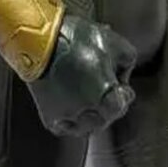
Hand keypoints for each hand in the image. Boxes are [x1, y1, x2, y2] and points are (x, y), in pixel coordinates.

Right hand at [28, 13, 135, 136]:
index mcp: (105, 96)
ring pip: (85, 127)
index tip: (121, 86)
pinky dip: (70, 121)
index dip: (123, 96)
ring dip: (91, 117)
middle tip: (103, 89)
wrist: (39, 40)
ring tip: (88, 99)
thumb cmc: (78, 39)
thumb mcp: (116, 43)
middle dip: (108, 106)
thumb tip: (122, 78)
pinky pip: (64, 127)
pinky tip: (71, 107)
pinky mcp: (49, 116)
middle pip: (104, 119)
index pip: (120, 107)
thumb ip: (127, 64)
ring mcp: (67, 116)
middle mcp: (87, 111)